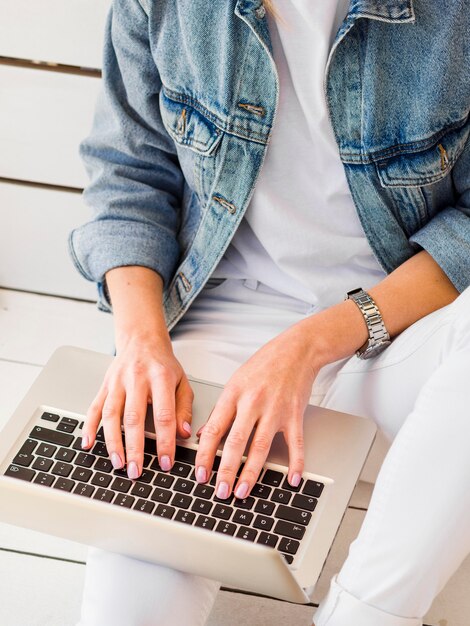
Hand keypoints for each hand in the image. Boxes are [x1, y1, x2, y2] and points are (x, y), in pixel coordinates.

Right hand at [80, 336, 192, 479]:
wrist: (141, 340)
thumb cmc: (163, 365)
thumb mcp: (182, 382)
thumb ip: (183, 408)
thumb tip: (183, 434)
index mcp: (160, 377)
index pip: (164, 414)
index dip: (165, 441)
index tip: (165, 461)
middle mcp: (136, 378)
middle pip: (133, 418)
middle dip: (134, 448)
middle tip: (136, 471)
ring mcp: (117, 382)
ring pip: (111, 415)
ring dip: (112, 442)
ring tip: (117, 463)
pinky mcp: (104, 385)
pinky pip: (94, 408)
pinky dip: (89, 427)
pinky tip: (89, 444)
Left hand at [194, 319, 321, 499]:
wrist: (297, 349)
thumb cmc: (265, 364)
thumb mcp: (235, 382)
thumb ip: (221, 410)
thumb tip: (205, 434)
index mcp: (234, 394)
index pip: (215, 429)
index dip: (205, 454)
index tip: (200, 473)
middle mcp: (253, 402)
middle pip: (236, 442)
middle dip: (226, 470)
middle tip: (219, 492)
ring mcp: (275, 409)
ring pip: (261, 446)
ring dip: (251, 473)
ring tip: (242, 491)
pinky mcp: (295, 414)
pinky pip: (295, 443)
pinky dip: (295, 463)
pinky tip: (292, 480)